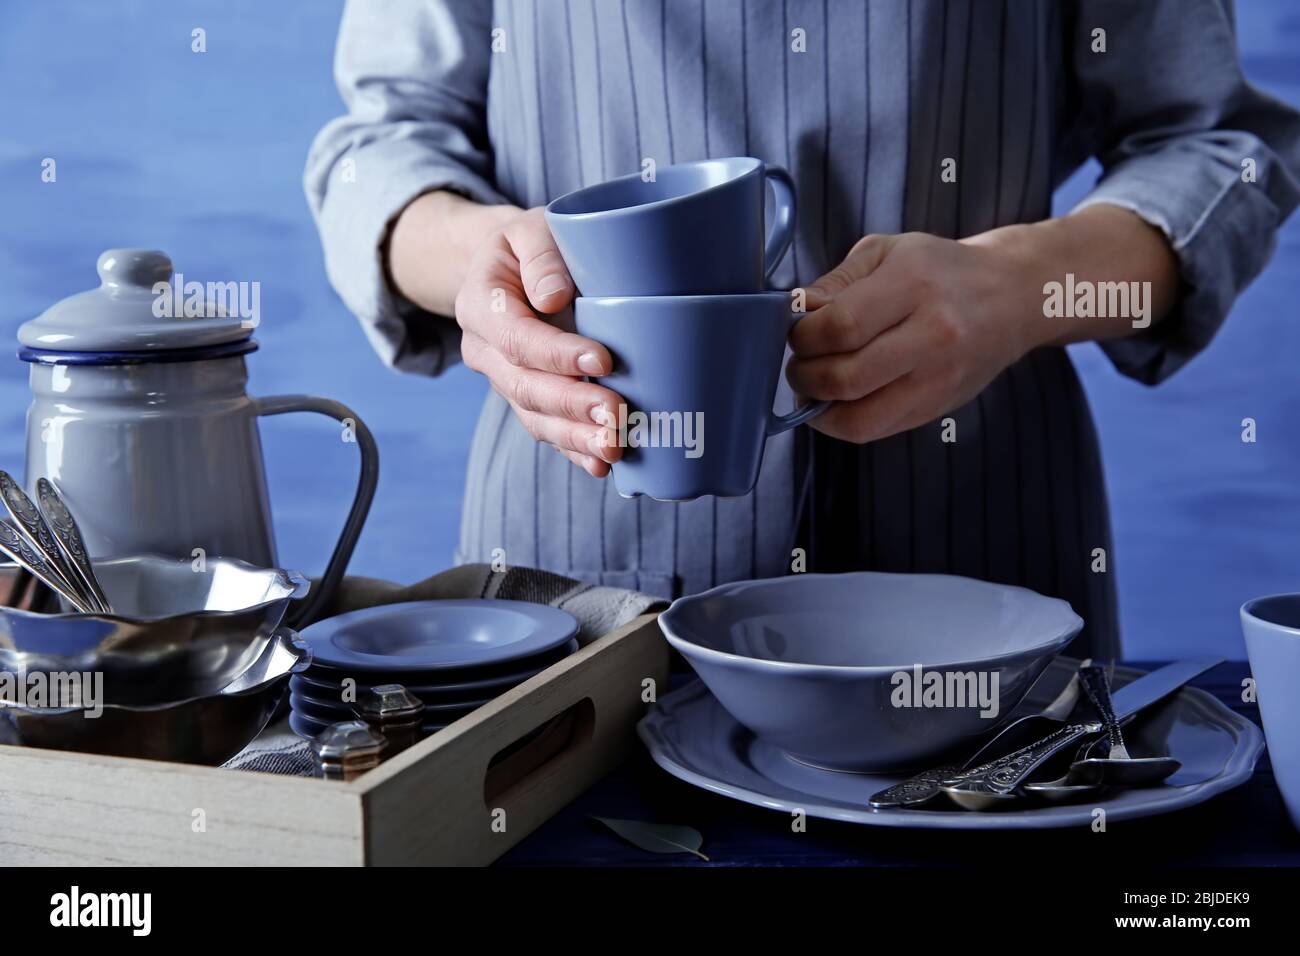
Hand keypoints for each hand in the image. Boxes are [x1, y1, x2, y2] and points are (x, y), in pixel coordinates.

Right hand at [454, 207, 621, 475]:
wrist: (516, 265)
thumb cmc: (532, 244)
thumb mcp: (532, 228)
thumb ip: (542, 256)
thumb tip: (553, 296)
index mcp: (480, 304)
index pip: (515, 338)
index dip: (556, 355)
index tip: (602, 361)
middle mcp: (485, 350)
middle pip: (524, 387)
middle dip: (571, 405)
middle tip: (616, 415)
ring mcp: (505, 379)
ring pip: (534, 417)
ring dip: (575, 437)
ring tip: (613, 447)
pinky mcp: (528, 399)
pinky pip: (546, 431)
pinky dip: (574, 450)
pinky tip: (602, 464)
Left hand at [786, 207, 1177, 442]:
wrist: (1014, 296)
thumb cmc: (940, 269)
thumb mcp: (887, 252)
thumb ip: (836, 282)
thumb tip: (795, 314)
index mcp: (915, 284)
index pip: (840, 326)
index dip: (802, 337)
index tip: (795, 332)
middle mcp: (932, 334)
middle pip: (845, 378)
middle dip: (804, 376)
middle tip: (799, 363)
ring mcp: (939, 378)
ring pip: (859, 418)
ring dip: (819, 408)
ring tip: (813, 387)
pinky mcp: (939, 406)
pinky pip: (877, 430)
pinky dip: (843, 422)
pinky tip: (838, 401)